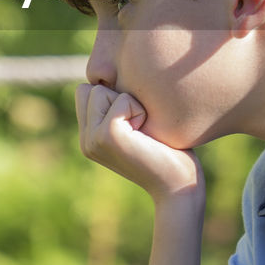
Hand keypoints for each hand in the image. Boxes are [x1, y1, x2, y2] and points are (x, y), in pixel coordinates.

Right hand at [75, 83, 203, 202]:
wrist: (178, 186)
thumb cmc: (168, 154)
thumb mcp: (137, 128)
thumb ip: (119, 109)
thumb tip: (117, 77)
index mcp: (88, 138)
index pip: (86, 91)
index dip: (113, 97)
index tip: (134, 124)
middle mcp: (85, 140)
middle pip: (91, 88)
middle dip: (119, 98)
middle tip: (139, 127)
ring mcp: (92, 139)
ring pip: (101, 90)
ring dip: (129, 104)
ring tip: (142, 131)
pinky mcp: (107, 136)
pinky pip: (121, 99)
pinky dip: (138, 110)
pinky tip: (146, 134)